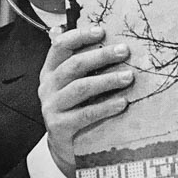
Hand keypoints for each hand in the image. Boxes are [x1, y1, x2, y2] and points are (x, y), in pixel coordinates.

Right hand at [38, 25, 133, 177]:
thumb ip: (83, 61)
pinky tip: (122, 102)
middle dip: (101, 56)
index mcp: (51, 71)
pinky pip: (85, 114)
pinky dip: (105, 107)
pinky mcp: (59, 127)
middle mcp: (48, 87)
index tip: (102, 31)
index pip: (60, 46)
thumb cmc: (76, 108)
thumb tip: (103, 33)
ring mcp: (51, 107)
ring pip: (80, 88)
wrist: (67, 146)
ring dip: (107, 80)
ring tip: (129, 77)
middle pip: (74, 65)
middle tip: (124, 51)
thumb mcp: (76, 83)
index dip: (80, 36)